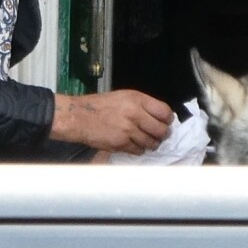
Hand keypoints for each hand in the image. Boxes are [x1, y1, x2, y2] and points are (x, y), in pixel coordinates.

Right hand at [51, 89, 173, 154]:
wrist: (80, 116)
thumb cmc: (99, 106)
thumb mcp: (123, 97)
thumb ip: (142, 105)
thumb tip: (159, 116)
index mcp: (136, 99)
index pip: (165, 112)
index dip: (167, 119)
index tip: (165, 122)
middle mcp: (134, 113)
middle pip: (161, 130)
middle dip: (162, 134)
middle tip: (158, 134)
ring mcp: (128, 129)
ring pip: (152, 143)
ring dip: (150, 143)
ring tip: (143, 139)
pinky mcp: (122, 143)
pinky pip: (139, 151)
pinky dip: (137, 149)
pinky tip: (131, 143)